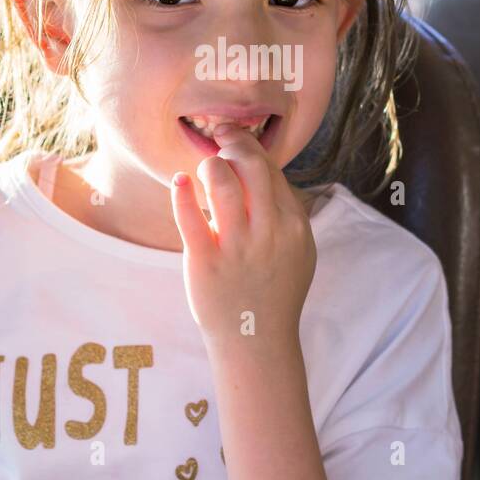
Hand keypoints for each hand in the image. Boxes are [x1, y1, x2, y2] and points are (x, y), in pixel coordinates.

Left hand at [169, 123, 317, 352]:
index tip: (235, 140)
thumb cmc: (275, 292)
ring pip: (222, 184)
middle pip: (251, 166)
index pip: (272, 170)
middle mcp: (269, 232)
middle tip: (219, 142)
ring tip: (203, 171)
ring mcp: (237, 247)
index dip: (251, 147)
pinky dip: (182, 194)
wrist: (256, 340)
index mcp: (294, 226)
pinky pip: (189, 218)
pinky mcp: (206, 262)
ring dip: (210, 166)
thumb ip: (286, 213)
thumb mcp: (299, 250)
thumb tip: (264, 171)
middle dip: (232, 146)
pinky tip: (180, 182)